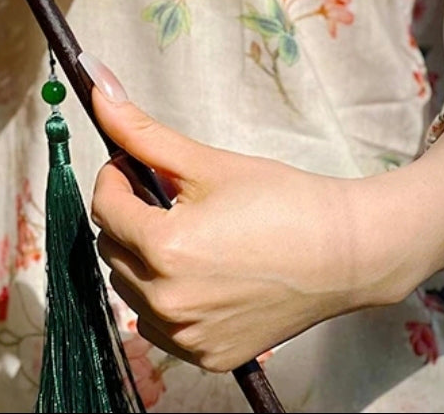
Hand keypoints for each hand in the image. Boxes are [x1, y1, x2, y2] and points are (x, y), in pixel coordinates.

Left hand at [89, 88, 404, 371]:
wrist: (346, 252)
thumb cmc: (282, 201)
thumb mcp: (205, 162)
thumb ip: (142, 131)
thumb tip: (97, 87)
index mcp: (165, 249)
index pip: (104, 206)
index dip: (115, 176)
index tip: (134, 164)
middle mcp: (169, 302)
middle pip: (112, 246)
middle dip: (129, 214)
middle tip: (168, 196)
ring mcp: (187, 336)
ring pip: (129, 286)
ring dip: (142, 256)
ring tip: (188, 231)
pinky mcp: (207, 356)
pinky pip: (158, 322)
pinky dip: (164, 295)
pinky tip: (199, 270)